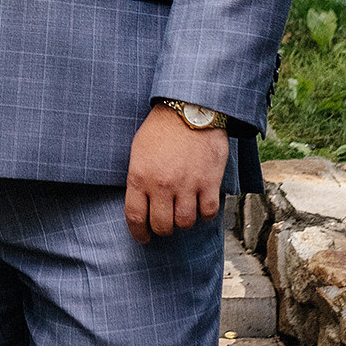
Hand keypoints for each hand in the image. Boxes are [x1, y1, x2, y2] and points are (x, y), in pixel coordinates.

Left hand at [125, 106, 227, 241]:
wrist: (191, 108)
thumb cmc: (161, 128)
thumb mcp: (138, 151)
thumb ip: (138, 179)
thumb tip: (140, 203)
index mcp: (140, 177)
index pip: (135, 217)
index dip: (139, 233)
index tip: (143, 237)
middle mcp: (162, 185)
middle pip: (162, 226)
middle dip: (162, 229)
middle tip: (165, 224)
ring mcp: (187, 185)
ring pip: (185, 223)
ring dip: (184, 222)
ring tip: (183, 213)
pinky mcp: (209, 182)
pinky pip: (208, 213)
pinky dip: (205, 214)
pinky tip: (201, 206)